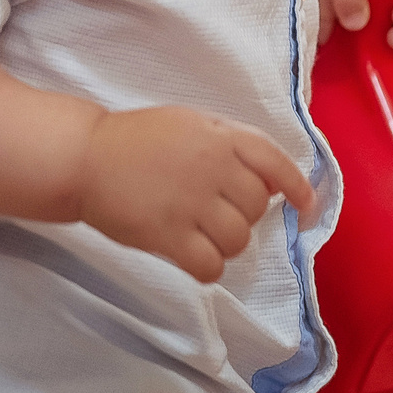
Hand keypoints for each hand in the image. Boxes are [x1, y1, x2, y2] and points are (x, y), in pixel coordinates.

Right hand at [74, 107, 314, 283]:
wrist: (86, 157)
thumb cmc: (137, 140)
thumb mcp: (190, 124)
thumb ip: (230, 145)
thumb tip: (272, 183)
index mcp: (220, 136)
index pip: (274, 161)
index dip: (297, 186)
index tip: (307, 206)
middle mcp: (213, 167)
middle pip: (256, 207)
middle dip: (243, 215)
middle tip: (214, 212)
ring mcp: (192, 202)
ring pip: (238, 239)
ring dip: (225, 243)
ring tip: (199, 233)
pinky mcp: (169, 235)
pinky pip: (211, 266)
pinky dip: (208, 267)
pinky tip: (192, 256)